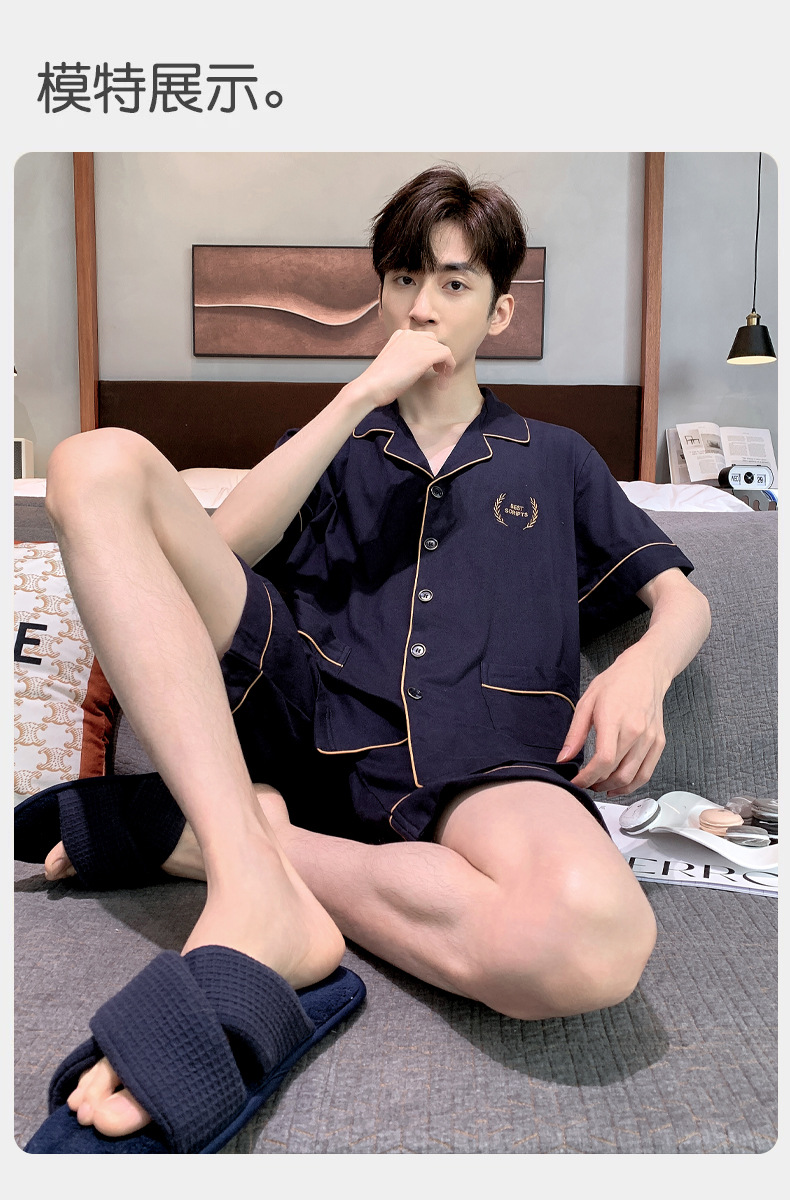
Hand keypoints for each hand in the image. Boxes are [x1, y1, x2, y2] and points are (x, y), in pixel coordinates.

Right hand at [353, 330, 455, 409]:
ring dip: (446, 366)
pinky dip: (449, 368)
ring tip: (441, 380)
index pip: (424, 339)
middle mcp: (409, 335)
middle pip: (435, 342)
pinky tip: (442, 382)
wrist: (371, 387)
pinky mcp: (424, 355)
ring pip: (443, 349)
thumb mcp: (393, 362)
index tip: (431, 370)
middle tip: (437, 374)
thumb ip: (407, 357)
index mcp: (400, 335)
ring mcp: (417, 343)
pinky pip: (447, 355)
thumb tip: (421, 365)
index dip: (431, 354)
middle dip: (439, 358)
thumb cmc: (378, 382)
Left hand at [556, 649, 668, 796]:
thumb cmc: (615, 683)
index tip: (576, 781)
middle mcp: (636, 732)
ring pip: (632, 777)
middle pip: (616, 772)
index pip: (603, 760)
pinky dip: (632, 785)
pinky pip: (646, 773)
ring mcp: (650, 739)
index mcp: (614, 720)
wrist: (645, 671)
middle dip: (597, 784)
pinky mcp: (658, 742)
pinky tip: (618, 784)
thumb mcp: (586, 702)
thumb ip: (575, 734)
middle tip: (585, 783)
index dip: (587, 777)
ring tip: (599, 786)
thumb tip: (564, 758)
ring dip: (613, 788)